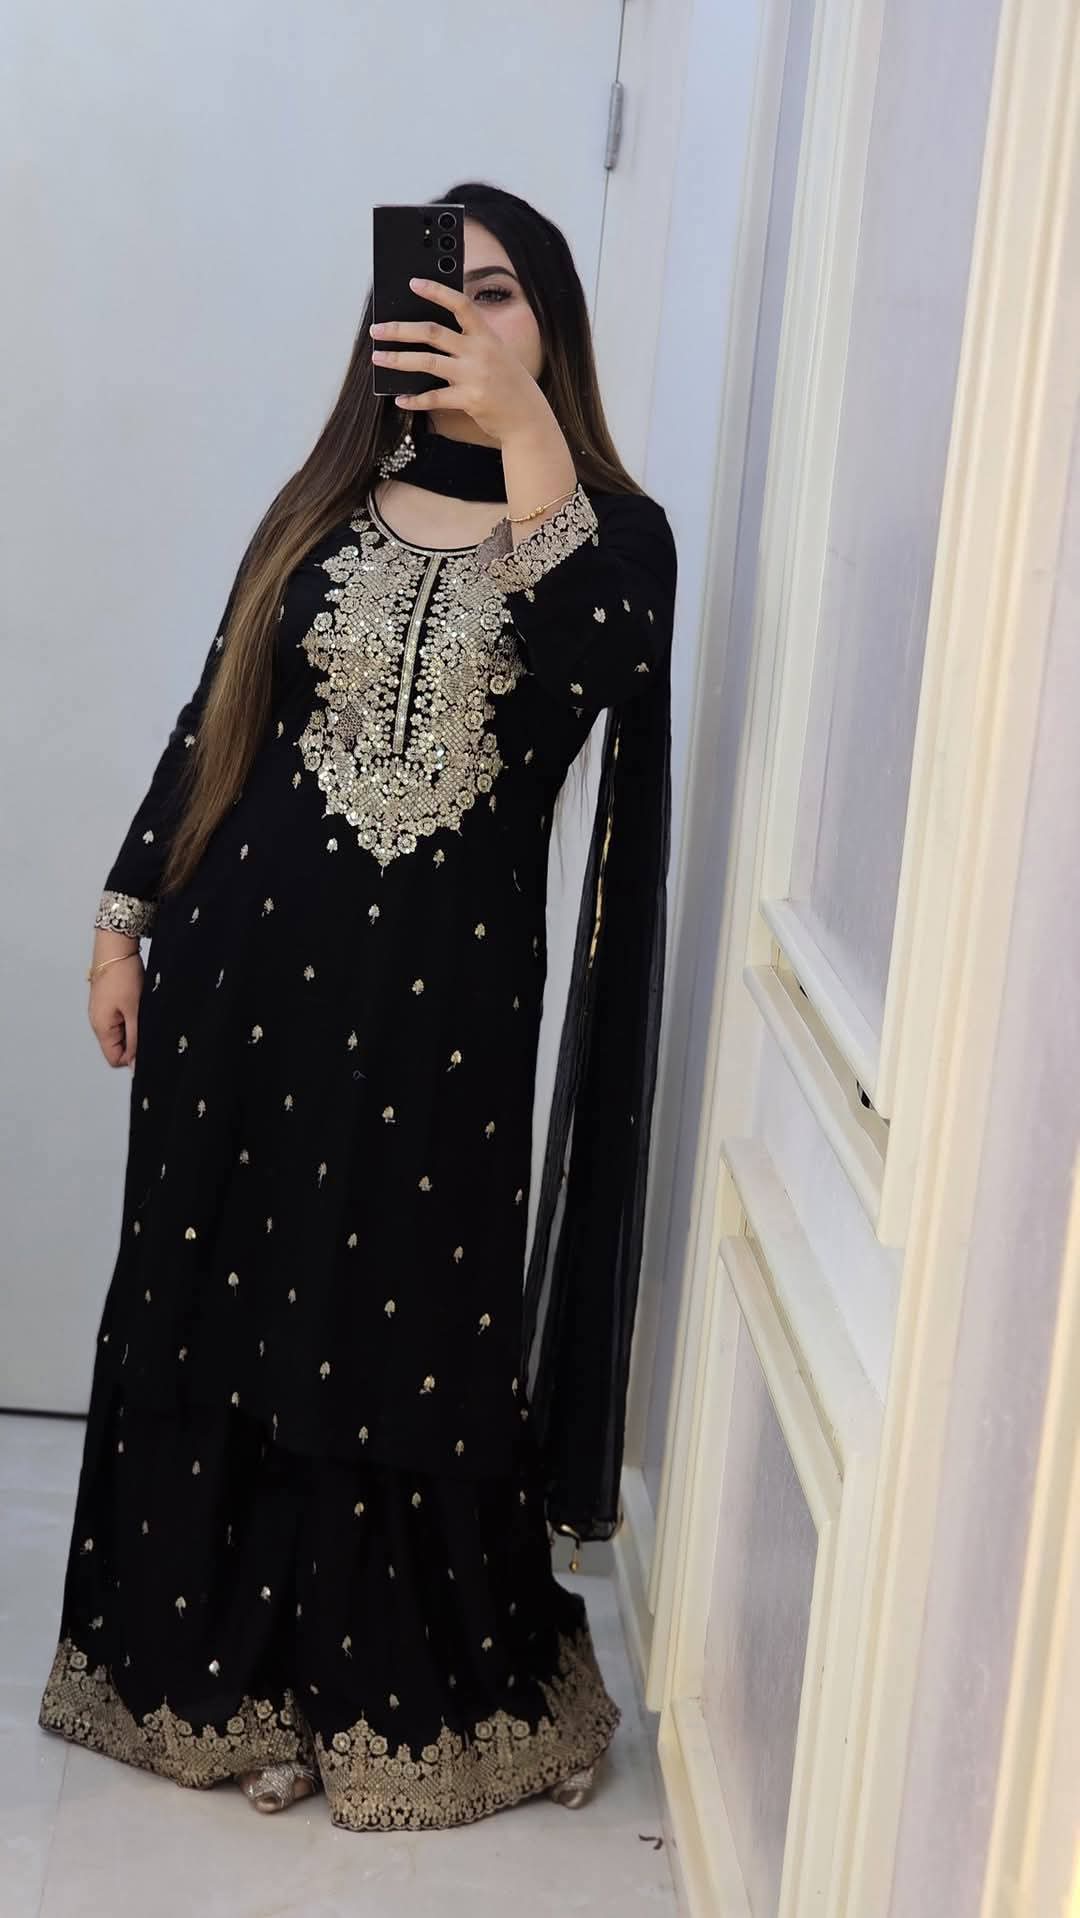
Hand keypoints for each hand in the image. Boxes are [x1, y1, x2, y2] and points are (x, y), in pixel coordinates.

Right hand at [89, 951, 143, 1067]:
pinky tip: (138, 1006)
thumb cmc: (123, 976)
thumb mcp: (134, 1012)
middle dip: (134, 1042)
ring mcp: (101, 1012)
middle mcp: (97, 1023)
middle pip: (117, 1047)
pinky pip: (119, 1019)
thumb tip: (134, 1064)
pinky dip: (130, 1017)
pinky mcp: (107, 1003)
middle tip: (147, 1025)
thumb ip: (135, 1039)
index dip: (132, 1057)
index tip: (147, 1044)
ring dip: (133, 1028)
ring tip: (142, 1012)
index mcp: (101, 1028)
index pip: (115, 1059)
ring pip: (119, 1033)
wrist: (115, 950)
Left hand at [370, 277, 551, 444]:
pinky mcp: (470, 400)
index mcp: (487, 336)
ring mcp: (474, 376)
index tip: (413, 283)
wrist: (528, 418)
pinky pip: (435, 398)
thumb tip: (431, 338)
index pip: (460, 304)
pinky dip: (415, 400)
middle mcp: (480, 352)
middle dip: (400, 329)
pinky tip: (401, 399)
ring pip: (427, 362)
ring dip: (398, 359)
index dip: (436, 291)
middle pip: (432, 332)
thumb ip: (470, 343)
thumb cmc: (509, 385)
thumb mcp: (497, 355)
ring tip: (378, 357)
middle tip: (378, 329)